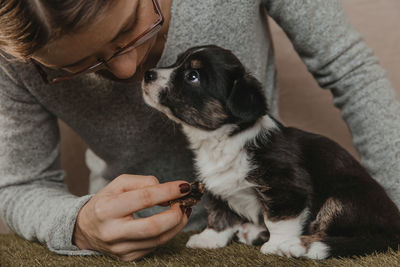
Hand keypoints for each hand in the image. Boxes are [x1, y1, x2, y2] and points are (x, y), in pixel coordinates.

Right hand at [73, 174, 191, 260]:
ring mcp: (120, 248)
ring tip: (184, 210)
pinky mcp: (128, 257)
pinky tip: (172, 222)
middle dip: (175, 214)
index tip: (184, 186)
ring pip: (158, 240)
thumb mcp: (119, 184)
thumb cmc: (106, 202)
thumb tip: (167, 192)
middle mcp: (112, 232)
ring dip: (177, 224)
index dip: (168, 191)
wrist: (85, 228)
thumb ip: (144, 182)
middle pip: (153, 227)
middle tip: (185, 203)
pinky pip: (155, 246)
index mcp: (107, 209)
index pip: (144, 198)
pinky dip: (168, 233)